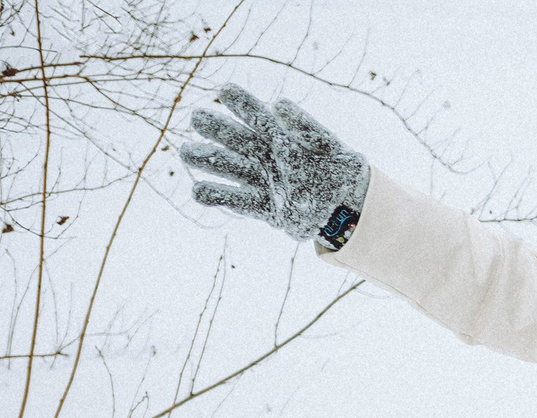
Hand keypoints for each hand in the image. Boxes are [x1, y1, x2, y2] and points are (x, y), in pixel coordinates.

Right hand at [178, 83, 371, 244]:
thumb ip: (307, 127)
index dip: (242, 103)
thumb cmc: (341, 172)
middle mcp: (265, 157)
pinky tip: (198, 192)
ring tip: (187, 152)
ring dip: (207, 160)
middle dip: (216, 128)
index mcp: (280, 138)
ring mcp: (262, 181)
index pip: (258, 116)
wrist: (349, 209)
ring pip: (228, 167)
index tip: (226, 89)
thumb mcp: (330, 147)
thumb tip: (279, 104)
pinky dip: (216, 196)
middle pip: (236, 139)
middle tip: (197, 117)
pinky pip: (235, 201)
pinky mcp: (264, 208)